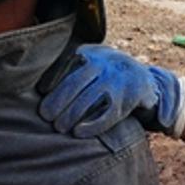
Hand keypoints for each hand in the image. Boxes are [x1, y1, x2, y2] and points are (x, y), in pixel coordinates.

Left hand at [40, 45, 179, 137]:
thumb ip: (69, 70)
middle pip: (75, 83)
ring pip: (89, 99)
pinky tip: (79, 133)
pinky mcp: (130, 97)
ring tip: (59, 127)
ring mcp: (118, 79)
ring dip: (71, 115)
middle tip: (46, 116)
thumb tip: (39, 88)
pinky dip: (92, 126)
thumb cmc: (106, 75)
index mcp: (91, 52)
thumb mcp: (90, 65)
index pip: (67, 64)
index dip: (52, 80)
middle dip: (58, 101)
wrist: (145, 79)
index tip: (40, 92)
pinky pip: (107, 114)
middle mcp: (105, 62)